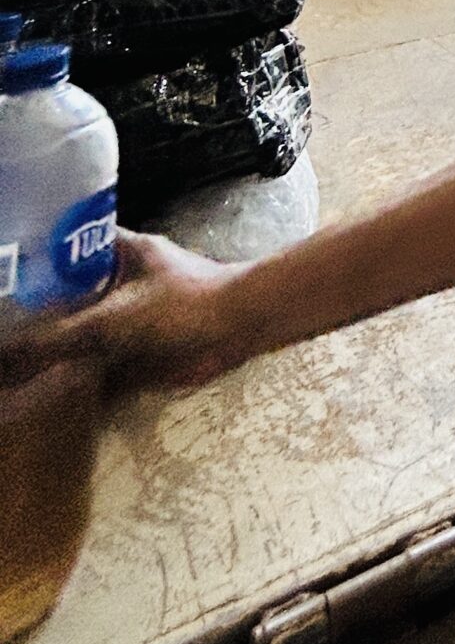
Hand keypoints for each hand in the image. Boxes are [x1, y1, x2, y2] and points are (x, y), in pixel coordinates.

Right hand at [0, 232, 252, 395]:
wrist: (241, 328)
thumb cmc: (182, 306)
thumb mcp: (109, 320)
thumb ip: (56, 340)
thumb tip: (5, 357)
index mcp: (118, 251)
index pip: (67, 247)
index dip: (36, 260)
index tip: (6, 276)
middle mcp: (122, 280)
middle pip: (71, 295)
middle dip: (40, 314)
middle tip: (4, 327)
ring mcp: (133, 316)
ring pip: (85, 331)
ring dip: (59, 350)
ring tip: (12, 367)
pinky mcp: (143, 350)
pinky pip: (102, 365)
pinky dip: (80, 380)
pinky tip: (46, 396)